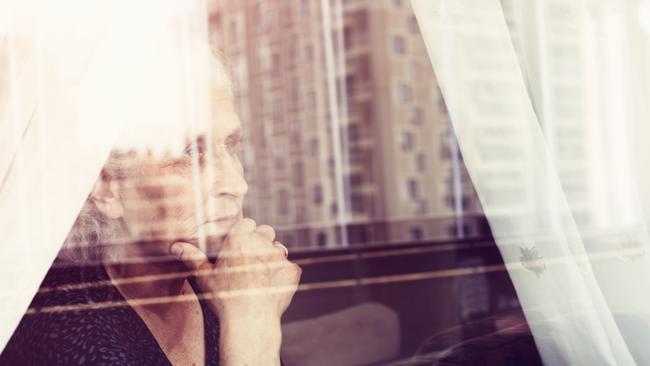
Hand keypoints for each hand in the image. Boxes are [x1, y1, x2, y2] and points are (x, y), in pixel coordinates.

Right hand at [170, 218, 301, 323]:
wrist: (251, 320)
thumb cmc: (225, 297)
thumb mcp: (204, 276)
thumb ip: (192, 257)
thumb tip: (176, 246)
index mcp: (241, 238)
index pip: (246, 222)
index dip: (242, 233)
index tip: (237, 244)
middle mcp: (262, 242)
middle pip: (265, 231)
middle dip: (259, 241)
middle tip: (248, 259)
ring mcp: (280, 256)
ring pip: (278, 248)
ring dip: (271, 257)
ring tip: (259, 275)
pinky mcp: (293, 270)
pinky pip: (289, 267)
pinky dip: (282, 274)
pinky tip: (271, 286)